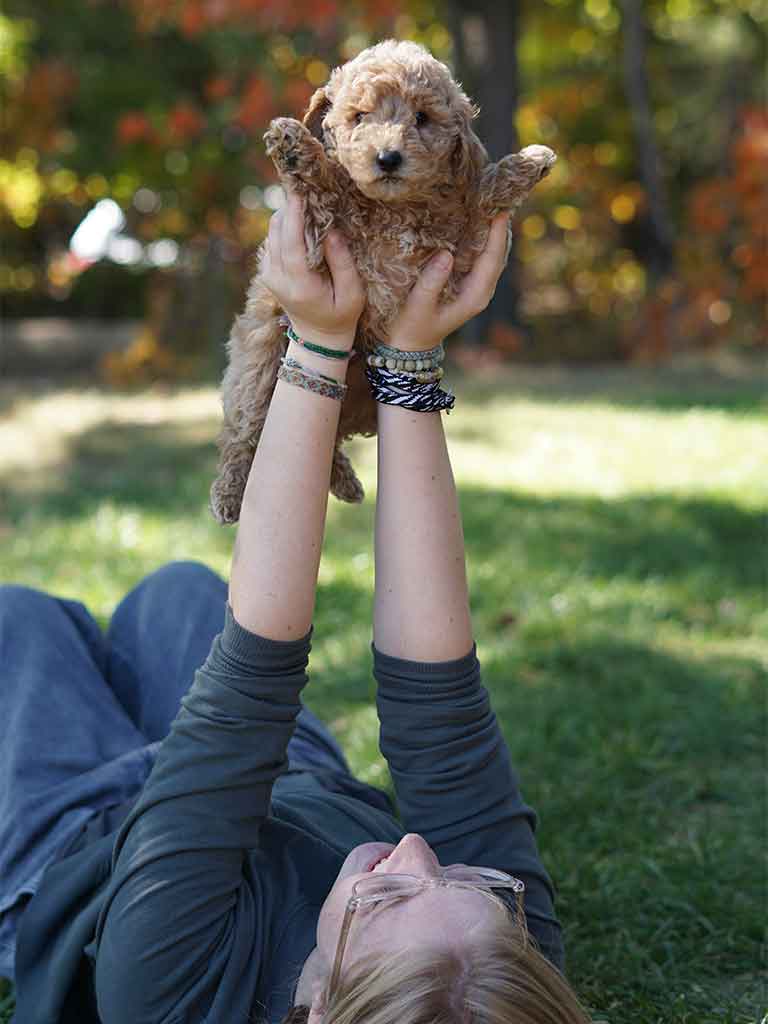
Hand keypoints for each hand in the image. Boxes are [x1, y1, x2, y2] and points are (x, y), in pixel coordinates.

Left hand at [259, 186, 364, 349]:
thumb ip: (342, 263)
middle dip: (288, 208)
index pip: (291, 244)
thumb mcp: (352, 294)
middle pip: (277, 234)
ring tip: (301, 197)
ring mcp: (269, 276)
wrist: (317, 338)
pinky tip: (297, 217)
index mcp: (300, 286)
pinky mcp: (267, 273)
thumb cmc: (341, 316)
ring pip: (271, 234)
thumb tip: (331, 231)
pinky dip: (282, 226)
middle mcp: (278, 280)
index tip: (300, 192)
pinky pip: (271, 241)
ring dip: (284, 214)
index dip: (293, 216)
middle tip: (302, 185)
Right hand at [386, 212, 510, 351]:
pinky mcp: (467, 283)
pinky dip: (481, 239)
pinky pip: (481, 257)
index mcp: (475, 297)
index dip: (498, 235)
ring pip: (492, 255)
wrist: (409, 346)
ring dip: (493, 231)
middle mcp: (481, 291)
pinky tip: (475, 222)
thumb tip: (446, 255)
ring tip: (490, 203)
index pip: (492, 261)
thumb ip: (431, 283)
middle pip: (498, 254)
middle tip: (498, 197)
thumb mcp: (417, 306)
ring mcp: (476, 288)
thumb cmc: (412, 327)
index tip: (500, 210)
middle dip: (500, 227)